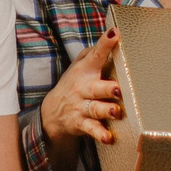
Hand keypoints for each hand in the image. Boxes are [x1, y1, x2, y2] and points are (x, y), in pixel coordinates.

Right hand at [40, 29, 121, 159]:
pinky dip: (99, 133)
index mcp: (85, 70)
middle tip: (117, 88)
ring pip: (95, 108)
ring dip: (106, 110)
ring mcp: (82, 106)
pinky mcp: (81, 123)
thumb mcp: (80, 65)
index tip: (115, 34)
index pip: (96, 54)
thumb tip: (113, 36)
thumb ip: (94, 53)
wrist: (53, 112)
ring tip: (116, 111)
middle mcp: (83, 88)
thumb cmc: (75, 84)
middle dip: (106, 87)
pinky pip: (91, 129)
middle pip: (95, 87)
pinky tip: (108, 137)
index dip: (105, 43)